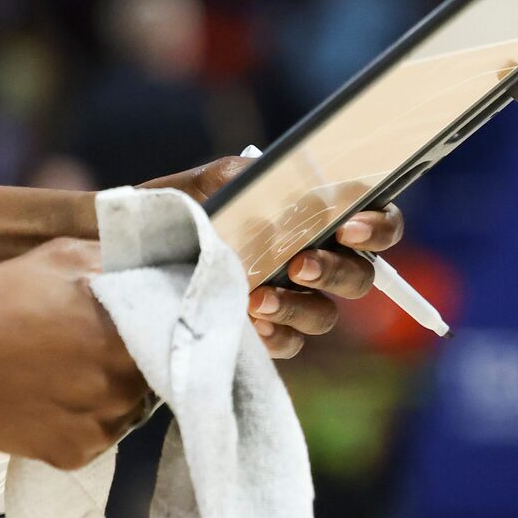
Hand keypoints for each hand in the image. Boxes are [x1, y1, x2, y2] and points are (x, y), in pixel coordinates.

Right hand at [0, 236, 148, 469]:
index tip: (150, 323)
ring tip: (77, 369)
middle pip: (154, 378)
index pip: (174, 339)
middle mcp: (120, 391)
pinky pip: (98, 437)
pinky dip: (87, 419)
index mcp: (124, 338)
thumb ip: (118, 262)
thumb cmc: (1, 294)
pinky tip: (58, 393)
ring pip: (128, 410)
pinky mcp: (71, 456)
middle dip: (138, 360)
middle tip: (105, 344)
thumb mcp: (64, 255)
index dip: (164, 330)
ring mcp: (96, 429)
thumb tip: (159, 265)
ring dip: (115, 392)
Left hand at [139, 153, 406, 360]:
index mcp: (316, 215)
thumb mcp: (207, 183)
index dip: (377, 225)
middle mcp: (316, 258)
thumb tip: (267, 173)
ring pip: (324, 314)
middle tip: (301, 263)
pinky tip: (250, 324)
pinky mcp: (270, 333)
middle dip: (336, 270)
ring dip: (298, 306)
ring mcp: (295, 299)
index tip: (348, 225)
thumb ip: (240, 174)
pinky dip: (274, 334)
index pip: (376, 220)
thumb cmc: (184, 208)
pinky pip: (290, 344)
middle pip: (360, 275)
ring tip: (258, 299)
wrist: (140, 254)